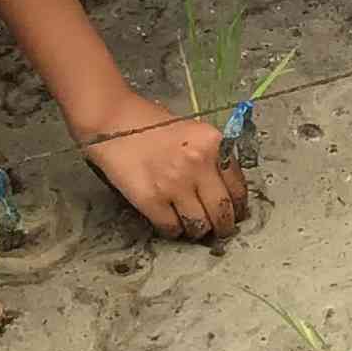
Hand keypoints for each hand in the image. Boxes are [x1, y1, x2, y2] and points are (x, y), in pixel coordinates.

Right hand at [78, 92, 246, 239]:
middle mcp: (198, 164)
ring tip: (194, 227)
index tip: (236, 213)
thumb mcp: (193, 131)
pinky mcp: (151, 200)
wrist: (112, 119)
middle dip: (224, 226)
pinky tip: (171, 222)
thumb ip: (212, 157)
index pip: (238, 187)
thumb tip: (225, 189)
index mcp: (214, 144)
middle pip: (223, 211)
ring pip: (199, 225)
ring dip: (198, 231)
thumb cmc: (152, 123)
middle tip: (220, 230)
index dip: (238, 206)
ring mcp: (175, 184)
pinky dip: (173, 230)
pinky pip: (171, 228)